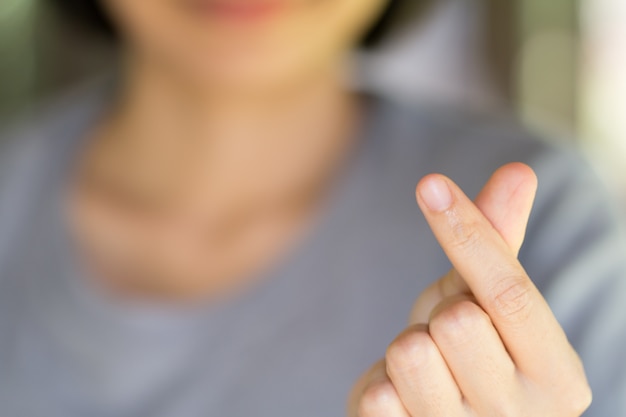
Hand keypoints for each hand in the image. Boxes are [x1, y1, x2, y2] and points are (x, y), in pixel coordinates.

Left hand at [348, 163, 591, 416]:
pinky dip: (382, 385)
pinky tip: (404, 403)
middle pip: (457, 322)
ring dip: (409, 350)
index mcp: (556, 374)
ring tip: (426, 372)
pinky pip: (377, 394)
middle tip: (446, 341)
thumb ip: (498, 247)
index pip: (511, 292)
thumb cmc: (471, 357)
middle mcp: (521, 414)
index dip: (468, 232)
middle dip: (440, 316)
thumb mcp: (486, 304)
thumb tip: (518, 171)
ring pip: (412, 354)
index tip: (431, 184)